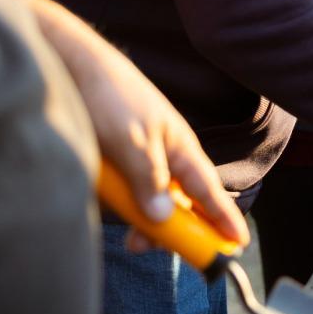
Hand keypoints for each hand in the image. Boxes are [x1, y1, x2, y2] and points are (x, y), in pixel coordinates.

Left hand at [24, 0, 248, 249]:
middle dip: (172, 230)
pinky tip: (110, 200)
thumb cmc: (111, 97)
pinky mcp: (120, 156)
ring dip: (143, 220)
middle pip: (181, 202)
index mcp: (181, 148)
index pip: (209, 190)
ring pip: (154, 198)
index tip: (238, 244)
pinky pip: (130, 188)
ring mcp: (144, 155)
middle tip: (148, 247)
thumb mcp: (132, 141)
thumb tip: (165, 216)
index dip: (224, 218)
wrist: (74, 65)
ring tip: (130, 237)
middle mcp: (167, 154)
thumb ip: (150, 179)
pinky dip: (124, 202)